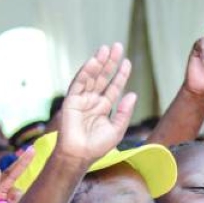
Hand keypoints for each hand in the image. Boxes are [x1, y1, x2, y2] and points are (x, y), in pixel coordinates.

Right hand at [55, 44, 136, 163]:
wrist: (79, 156)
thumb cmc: (97, 147)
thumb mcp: (117, 130)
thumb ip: (124, 112)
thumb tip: (132, 93)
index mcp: (104, 108)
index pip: (113, 87)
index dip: (120, 74)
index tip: (127, 62)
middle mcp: (93, 101)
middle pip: (103, 77)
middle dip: (110, 62)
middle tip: (117, 46)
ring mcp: (82, 99)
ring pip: (91, 77)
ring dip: (98, 62)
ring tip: (106, 48)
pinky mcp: (71, 100)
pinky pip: (79, 83)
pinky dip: (86, 71)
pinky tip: (94, 61)